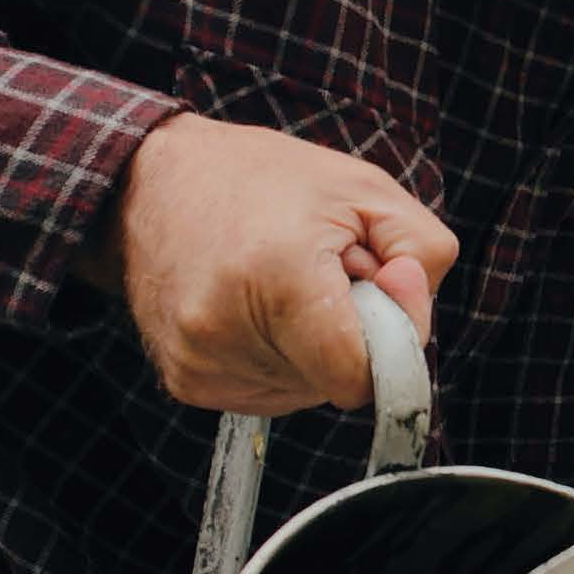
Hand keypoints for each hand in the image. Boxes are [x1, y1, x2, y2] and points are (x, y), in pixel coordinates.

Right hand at [86, 113, 458, 411]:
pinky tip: (253, 307)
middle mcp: (226, 332)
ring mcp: (200, 364)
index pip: (360, 376)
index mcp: (278, 280)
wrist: (149, 182)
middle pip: (337, 382)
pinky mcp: (186, 382)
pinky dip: (279, 357)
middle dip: (349, 333)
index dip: (389, 338)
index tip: (374, 286)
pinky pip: (269, 393)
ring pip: (307, 391)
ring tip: (280, 283)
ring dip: (312, 346)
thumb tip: (413, 318)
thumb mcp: (366, 188)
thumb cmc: (264, 180)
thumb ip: (423, 254)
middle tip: (318, 271)